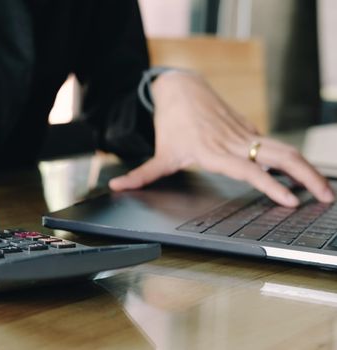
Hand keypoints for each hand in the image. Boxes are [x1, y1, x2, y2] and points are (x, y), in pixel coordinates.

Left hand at [109, 71, 333, 206]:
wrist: (180, 88)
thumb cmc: (171, 122)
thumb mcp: (159, 152)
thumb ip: (141, 174)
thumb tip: (117, 188)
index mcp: (214, 151)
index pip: (249, 170)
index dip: (270, 185)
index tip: (290, 200)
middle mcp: (234, 142)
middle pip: (278, 157)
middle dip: (306, 176)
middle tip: (324, 196)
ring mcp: (244, 134)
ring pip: (282, 149)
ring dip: (306, 168)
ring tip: (323, 188)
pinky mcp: (248, 129)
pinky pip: (275, 145)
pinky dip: (293, 160)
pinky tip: (304, 173)